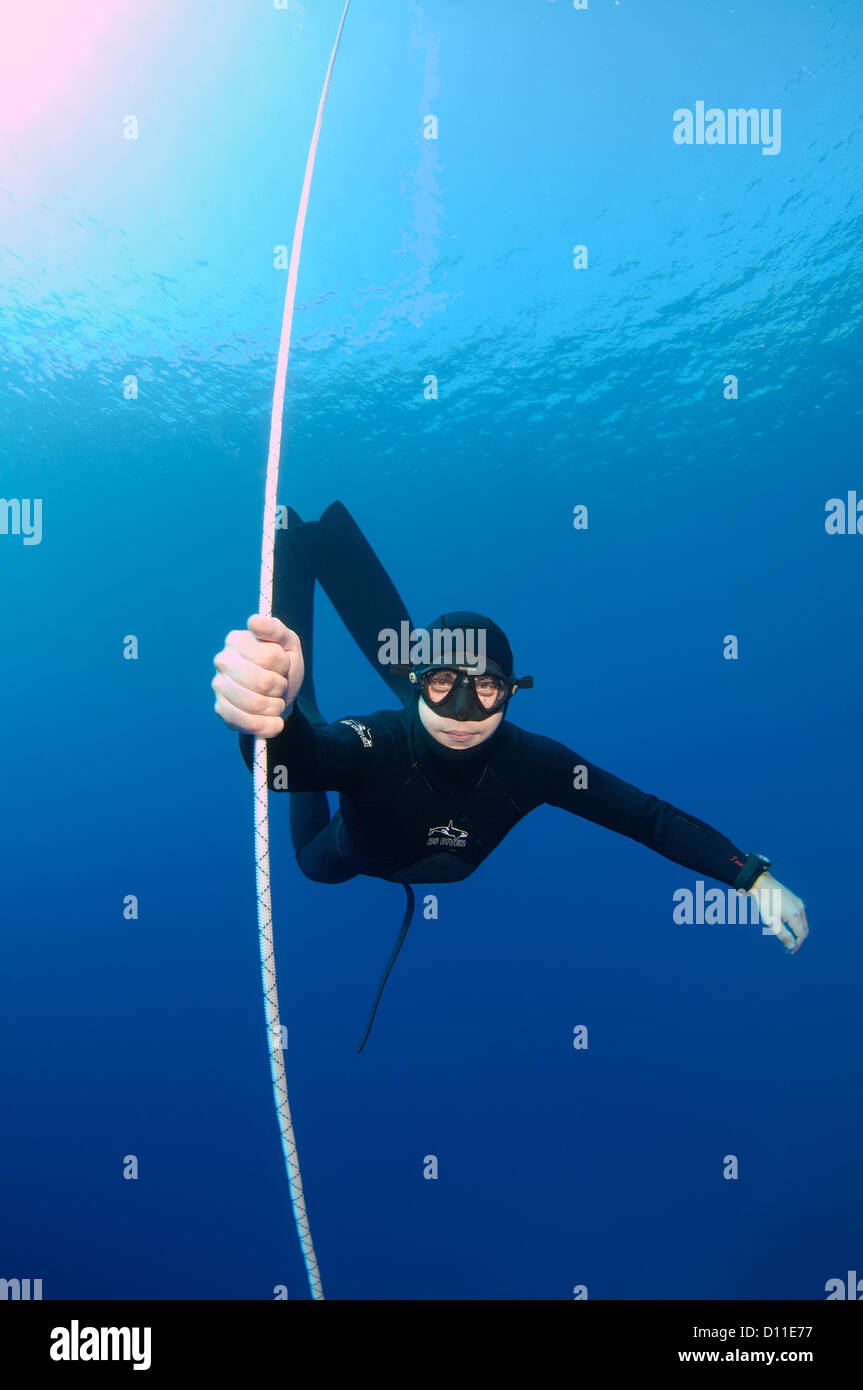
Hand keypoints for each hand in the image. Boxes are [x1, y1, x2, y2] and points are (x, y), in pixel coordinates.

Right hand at [212, 614, 304, 737]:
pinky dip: (268, 726)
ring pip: (256, 704)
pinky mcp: (221, 710)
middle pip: (263, 682)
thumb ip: (275, 629)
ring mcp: (219, 686)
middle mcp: (222, 661)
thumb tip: (255, 621)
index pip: (270, 656)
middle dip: (281, 687)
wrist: (280, 694)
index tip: (282, 664)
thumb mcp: (287, 643)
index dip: (284, 664)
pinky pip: (247, 723)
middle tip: (280, 685)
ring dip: (276, 706)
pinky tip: (275, 722)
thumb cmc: (283, 665)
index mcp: (236, 640)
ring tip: (276, 701)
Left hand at [747, 871, 808, 954]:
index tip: (789, 951)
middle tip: (788, 947)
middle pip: (804, 930)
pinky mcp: (796, 900)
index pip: (801, 935)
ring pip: (802, 923)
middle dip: (798, 940)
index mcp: (795, 915)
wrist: (761, 884)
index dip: (797, 945)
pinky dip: (796, 924)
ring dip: (797, 932)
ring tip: (787, 937)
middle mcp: (800, 909)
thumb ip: (783, 935)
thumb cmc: (764, 903)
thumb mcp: (771, 922)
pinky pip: (799, 916)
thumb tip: (792, 946)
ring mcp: (799, 903)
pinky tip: (786, 926)